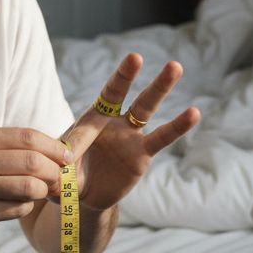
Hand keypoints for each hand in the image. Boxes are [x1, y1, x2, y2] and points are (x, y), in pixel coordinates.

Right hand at [0, 127, 69, 237]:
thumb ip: (4, 146)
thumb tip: (50, 151)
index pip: (29, 137)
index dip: (55, 148)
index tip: (68, 157)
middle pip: (34, 162)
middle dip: (55, 172)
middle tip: (61, 178)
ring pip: (30, 188)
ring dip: (44, 191)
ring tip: (43, 192)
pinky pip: (17, 210)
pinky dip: (26, 206)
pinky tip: (20, 203)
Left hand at [62, 53, 199, 210]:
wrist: (85, 195)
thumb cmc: (67, 177)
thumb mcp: (59, 172)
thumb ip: (60, 168)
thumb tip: (62, 162)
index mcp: (89, 120)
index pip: (91, 111)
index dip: (88, 120)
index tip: (96, 113)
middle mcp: (111, 121)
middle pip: (119, 93)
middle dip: (125, 75)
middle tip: (135, 56)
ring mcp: (129, 135)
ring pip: (145, 107)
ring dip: (160, 87)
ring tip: (175, 66)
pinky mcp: (142, 154)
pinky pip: (162, 137)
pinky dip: (178, 126)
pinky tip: (194, 113)